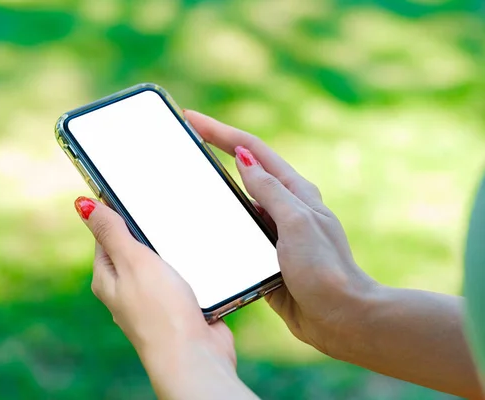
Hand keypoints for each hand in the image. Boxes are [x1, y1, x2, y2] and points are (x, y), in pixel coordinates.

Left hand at [74, 197, 256, 399]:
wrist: (196, 355)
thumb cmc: (161, 312)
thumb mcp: (132, 261)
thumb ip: (111, 232)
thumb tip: (81, 204)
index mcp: (108, 278)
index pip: (105, 236)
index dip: (116, 213)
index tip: (130, 191)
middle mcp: (128, 290)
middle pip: (135, 247)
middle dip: (150, 230)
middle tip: (164, 210)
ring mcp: (154, 299)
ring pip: (162, 261)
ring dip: (174, 248)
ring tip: (185, 233)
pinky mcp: (180, 305)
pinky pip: (184, 276)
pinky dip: (191, 266)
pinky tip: (200, 258)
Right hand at [185, 110, 376, 357]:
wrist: (340, 318)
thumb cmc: (324, 269)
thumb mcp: (297, 222)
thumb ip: (270, 190)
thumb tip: (244, 158)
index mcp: (295, 192)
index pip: (252, 150)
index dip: (220, 132)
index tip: (192, 119)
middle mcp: (284, 207)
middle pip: (243, 171)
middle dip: (214, 151)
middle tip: (182, 142)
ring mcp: (273, 231)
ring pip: (238, 203)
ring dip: (214, 188)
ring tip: (183, 179)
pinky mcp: (264, 256)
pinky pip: (237, 234)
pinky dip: (219, 225)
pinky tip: (199, 227)